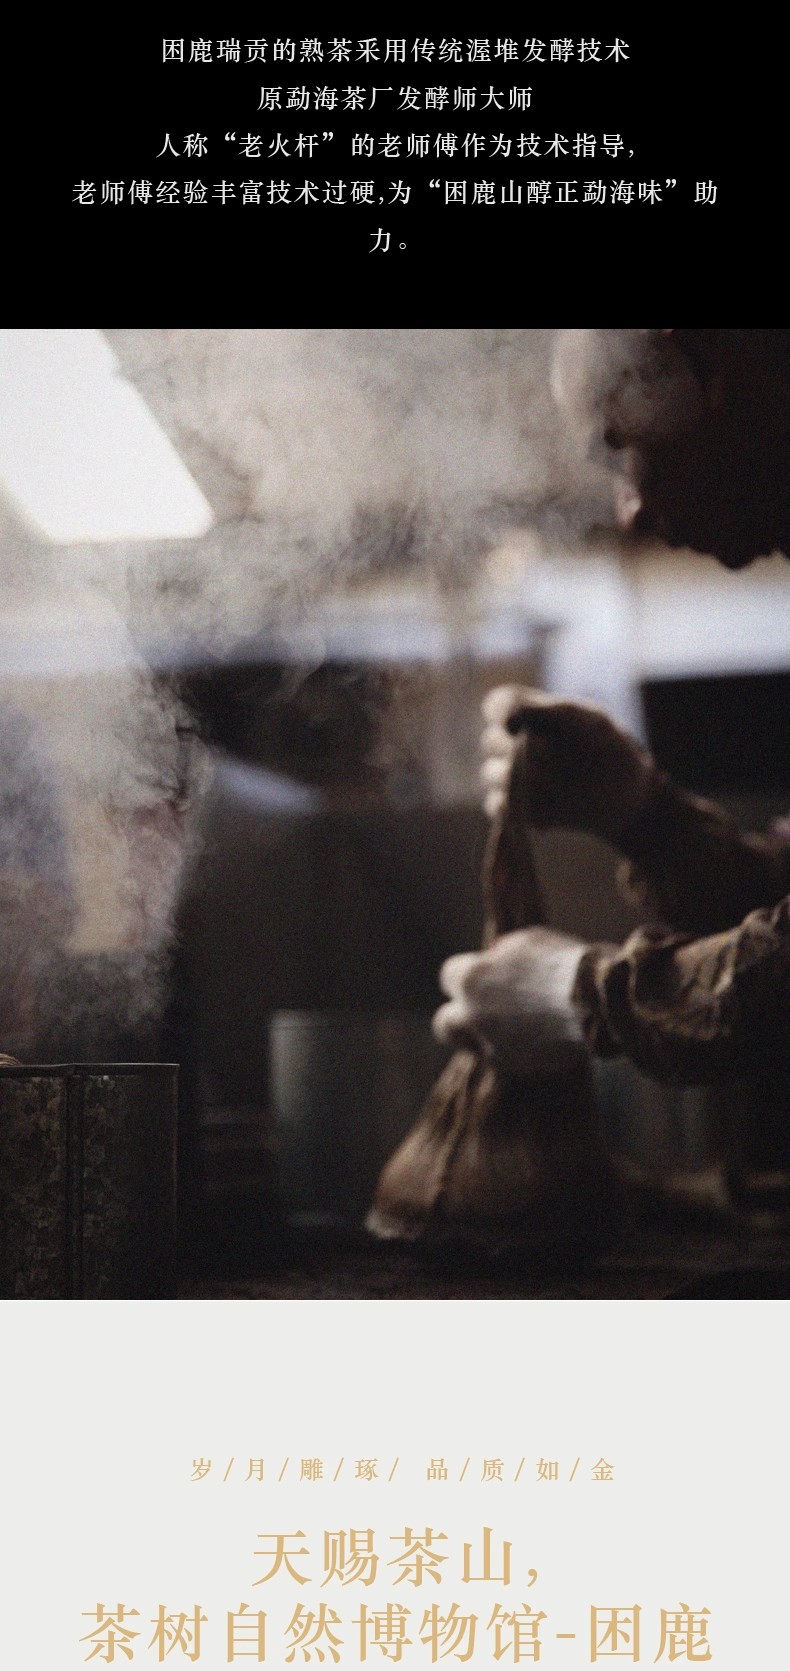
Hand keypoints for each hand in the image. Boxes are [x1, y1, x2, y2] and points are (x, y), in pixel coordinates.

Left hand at [433, 927, 589, 1075]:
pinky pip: (504, 1061)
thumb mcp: (526, 942)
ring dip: (483, 1039)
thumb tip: (493, 959)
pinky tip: (537, 1042)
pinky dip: (515, 1052)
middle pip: (445, 1022)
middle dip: (459, 1017)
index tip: (483, 976)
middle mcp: (473, 1015)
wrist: (597, 1002)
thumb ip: (501, 955)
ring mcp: (492, 1046)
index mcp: (471, 978)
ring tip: (510, 1030)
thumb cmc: (564, 963)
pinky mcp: (516, 1068)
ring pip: (472, 1048)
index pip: (449, 976)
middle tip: (481, 1011)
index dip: (467, 975)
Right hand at [480, 686, 656, 845]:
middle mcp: (515, 744)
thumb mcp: (592, 721)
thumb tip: (507, 721)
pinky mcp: (515, 808)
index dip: (500, 712)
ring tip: (554, 783)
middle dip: (514, 748)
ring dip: (517, 778)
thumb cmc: (609, 749)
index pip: (498, 705)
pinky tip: (543, 805)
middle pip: (491, 740)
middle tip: (547, 756)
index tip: (516, 726)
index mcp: (531, 715)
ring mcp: (513, 777)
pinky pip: (497, 806)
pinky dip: (513, 806)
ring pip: (491, 774)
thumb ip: (552, 712)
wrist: (625, 796)